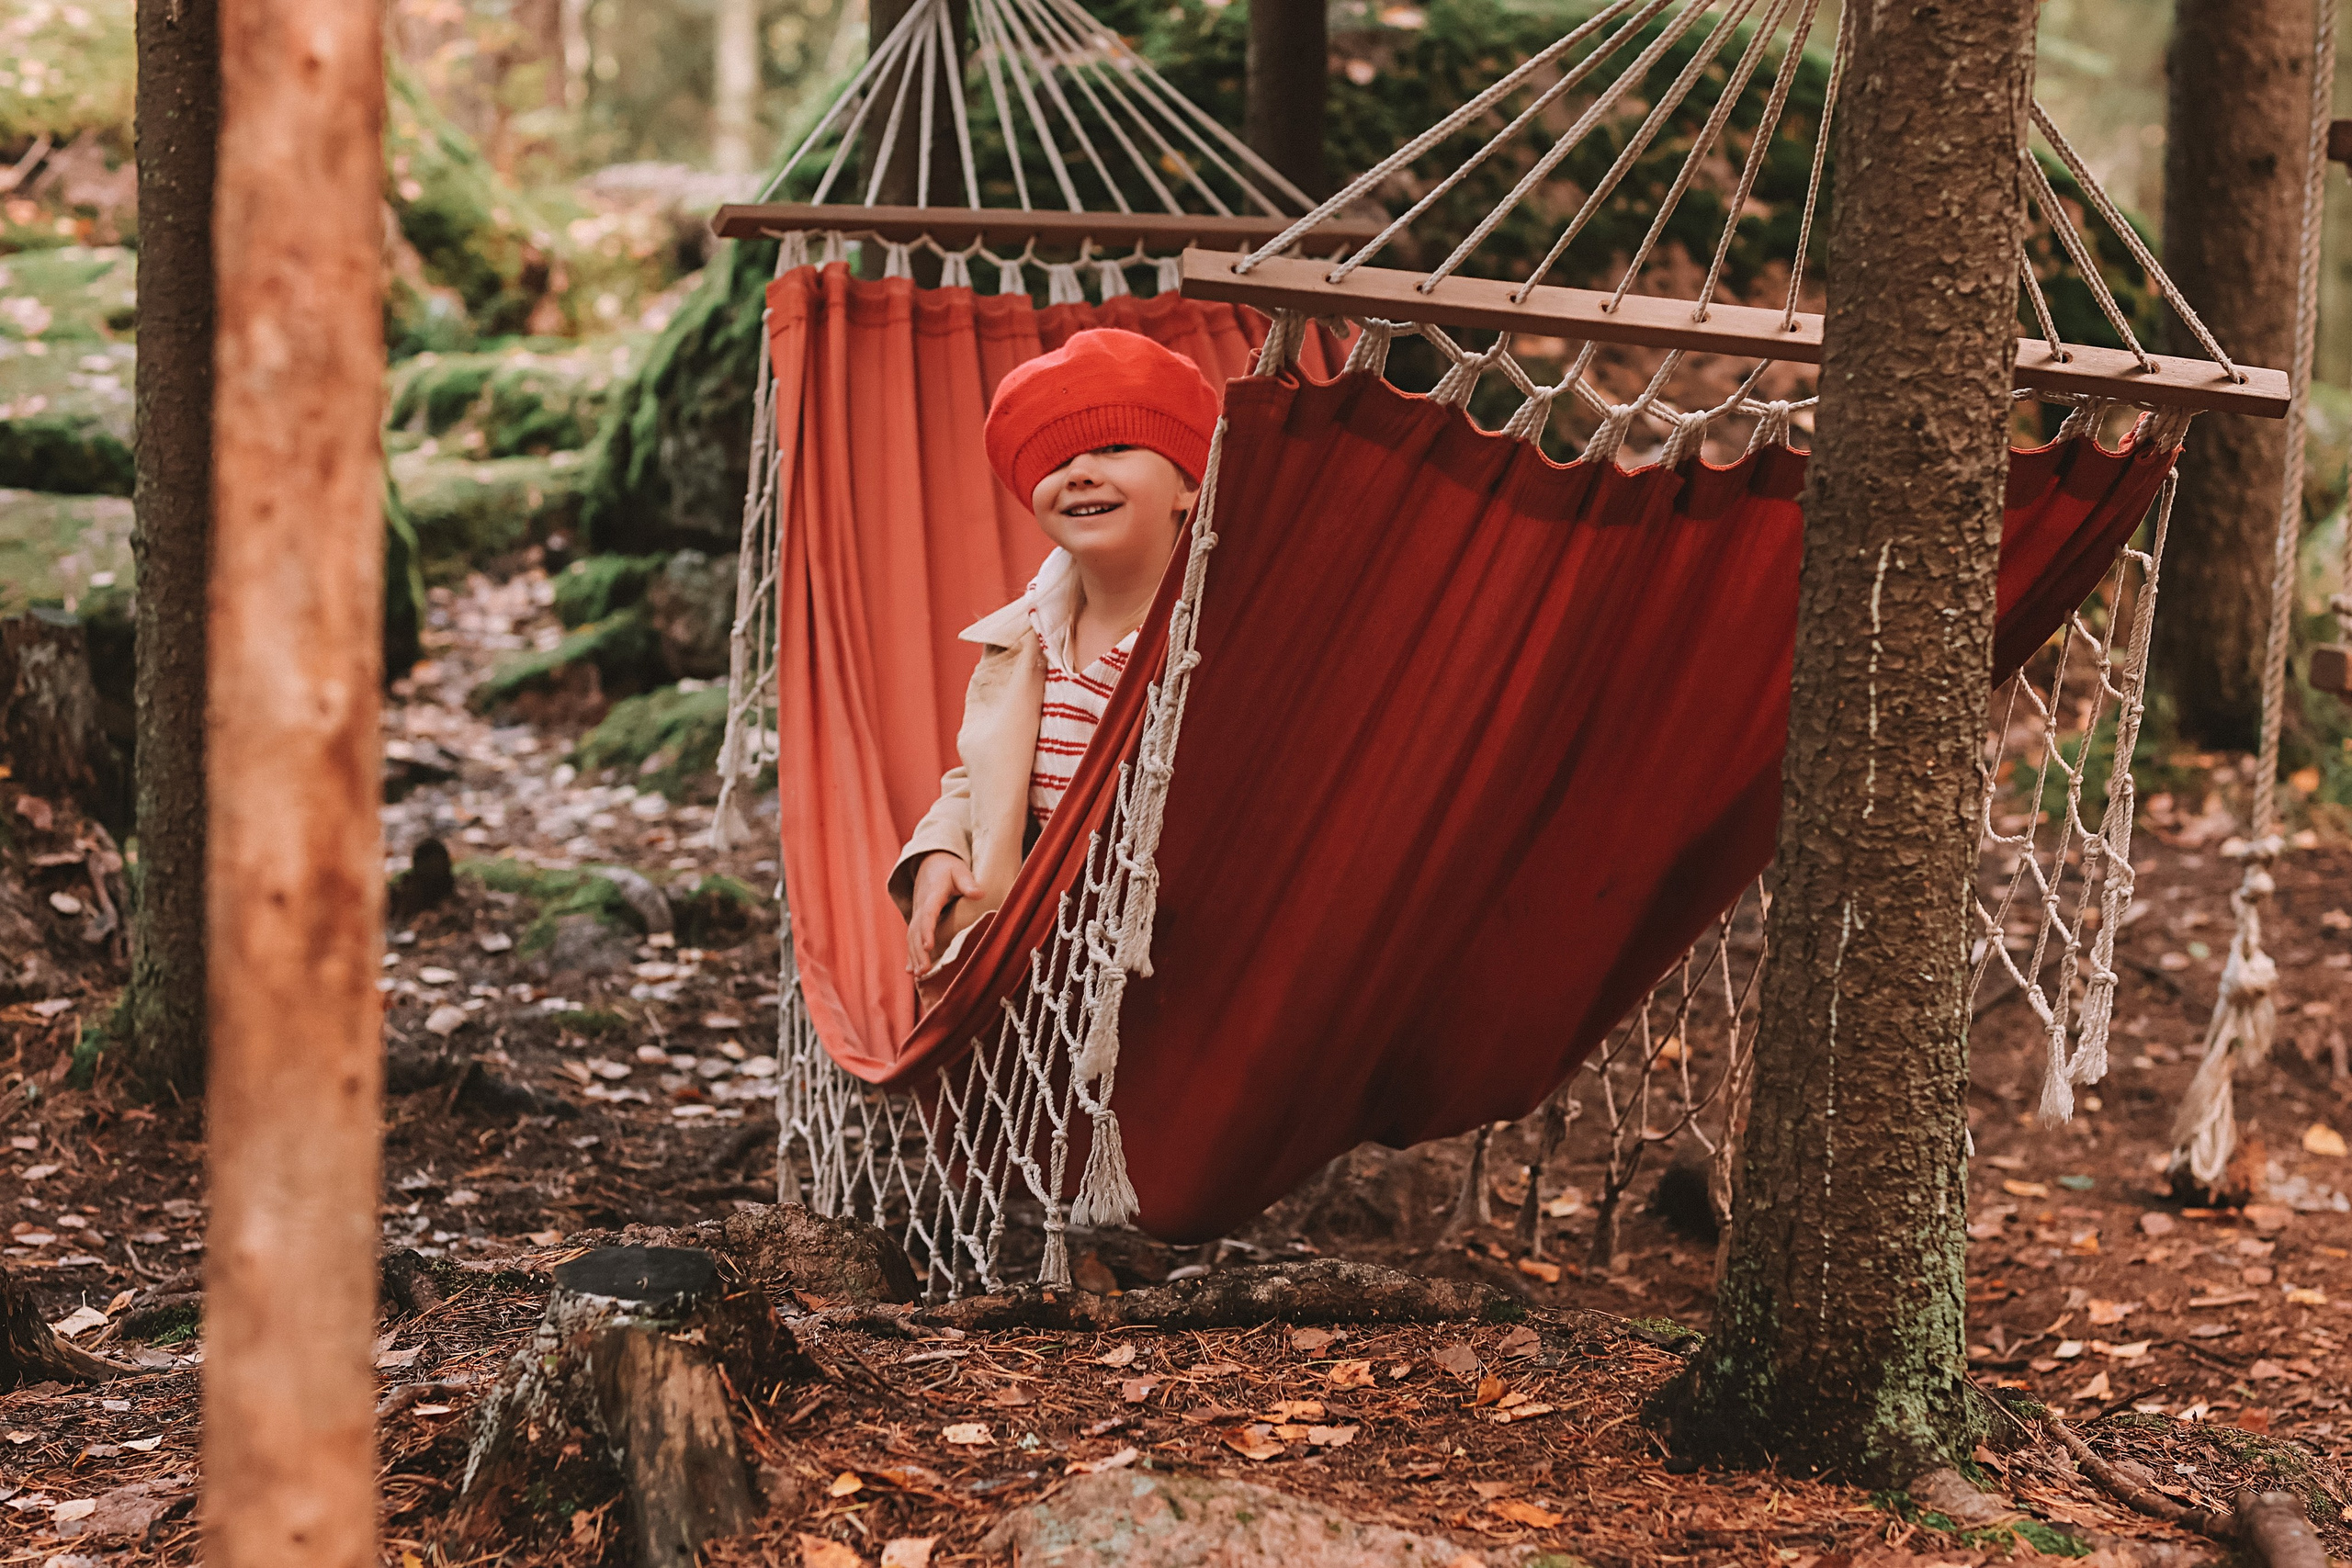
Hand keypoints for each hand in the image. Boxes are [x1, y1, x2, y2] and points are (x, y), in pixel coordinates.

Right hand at [906, 852, 981, 973]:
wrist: (930, 862)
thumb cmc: (948, 867)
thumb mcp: (959, 870)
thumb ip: (968, 882)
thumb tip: (979, 894)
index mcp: (932, 894)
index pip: (928, 914)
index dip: (927, 931)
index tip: (928, 946)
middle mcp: (921, 906)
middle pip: (916, 930)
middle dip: (918, 951)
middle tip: (925, 970)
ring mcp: (917, 913)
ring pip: (911, 936)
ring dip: (914, 956)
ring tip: (919, 974)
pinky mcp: (917, 919)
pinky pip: (912, 937)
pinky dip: (911, 954)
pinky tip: (912, 971)